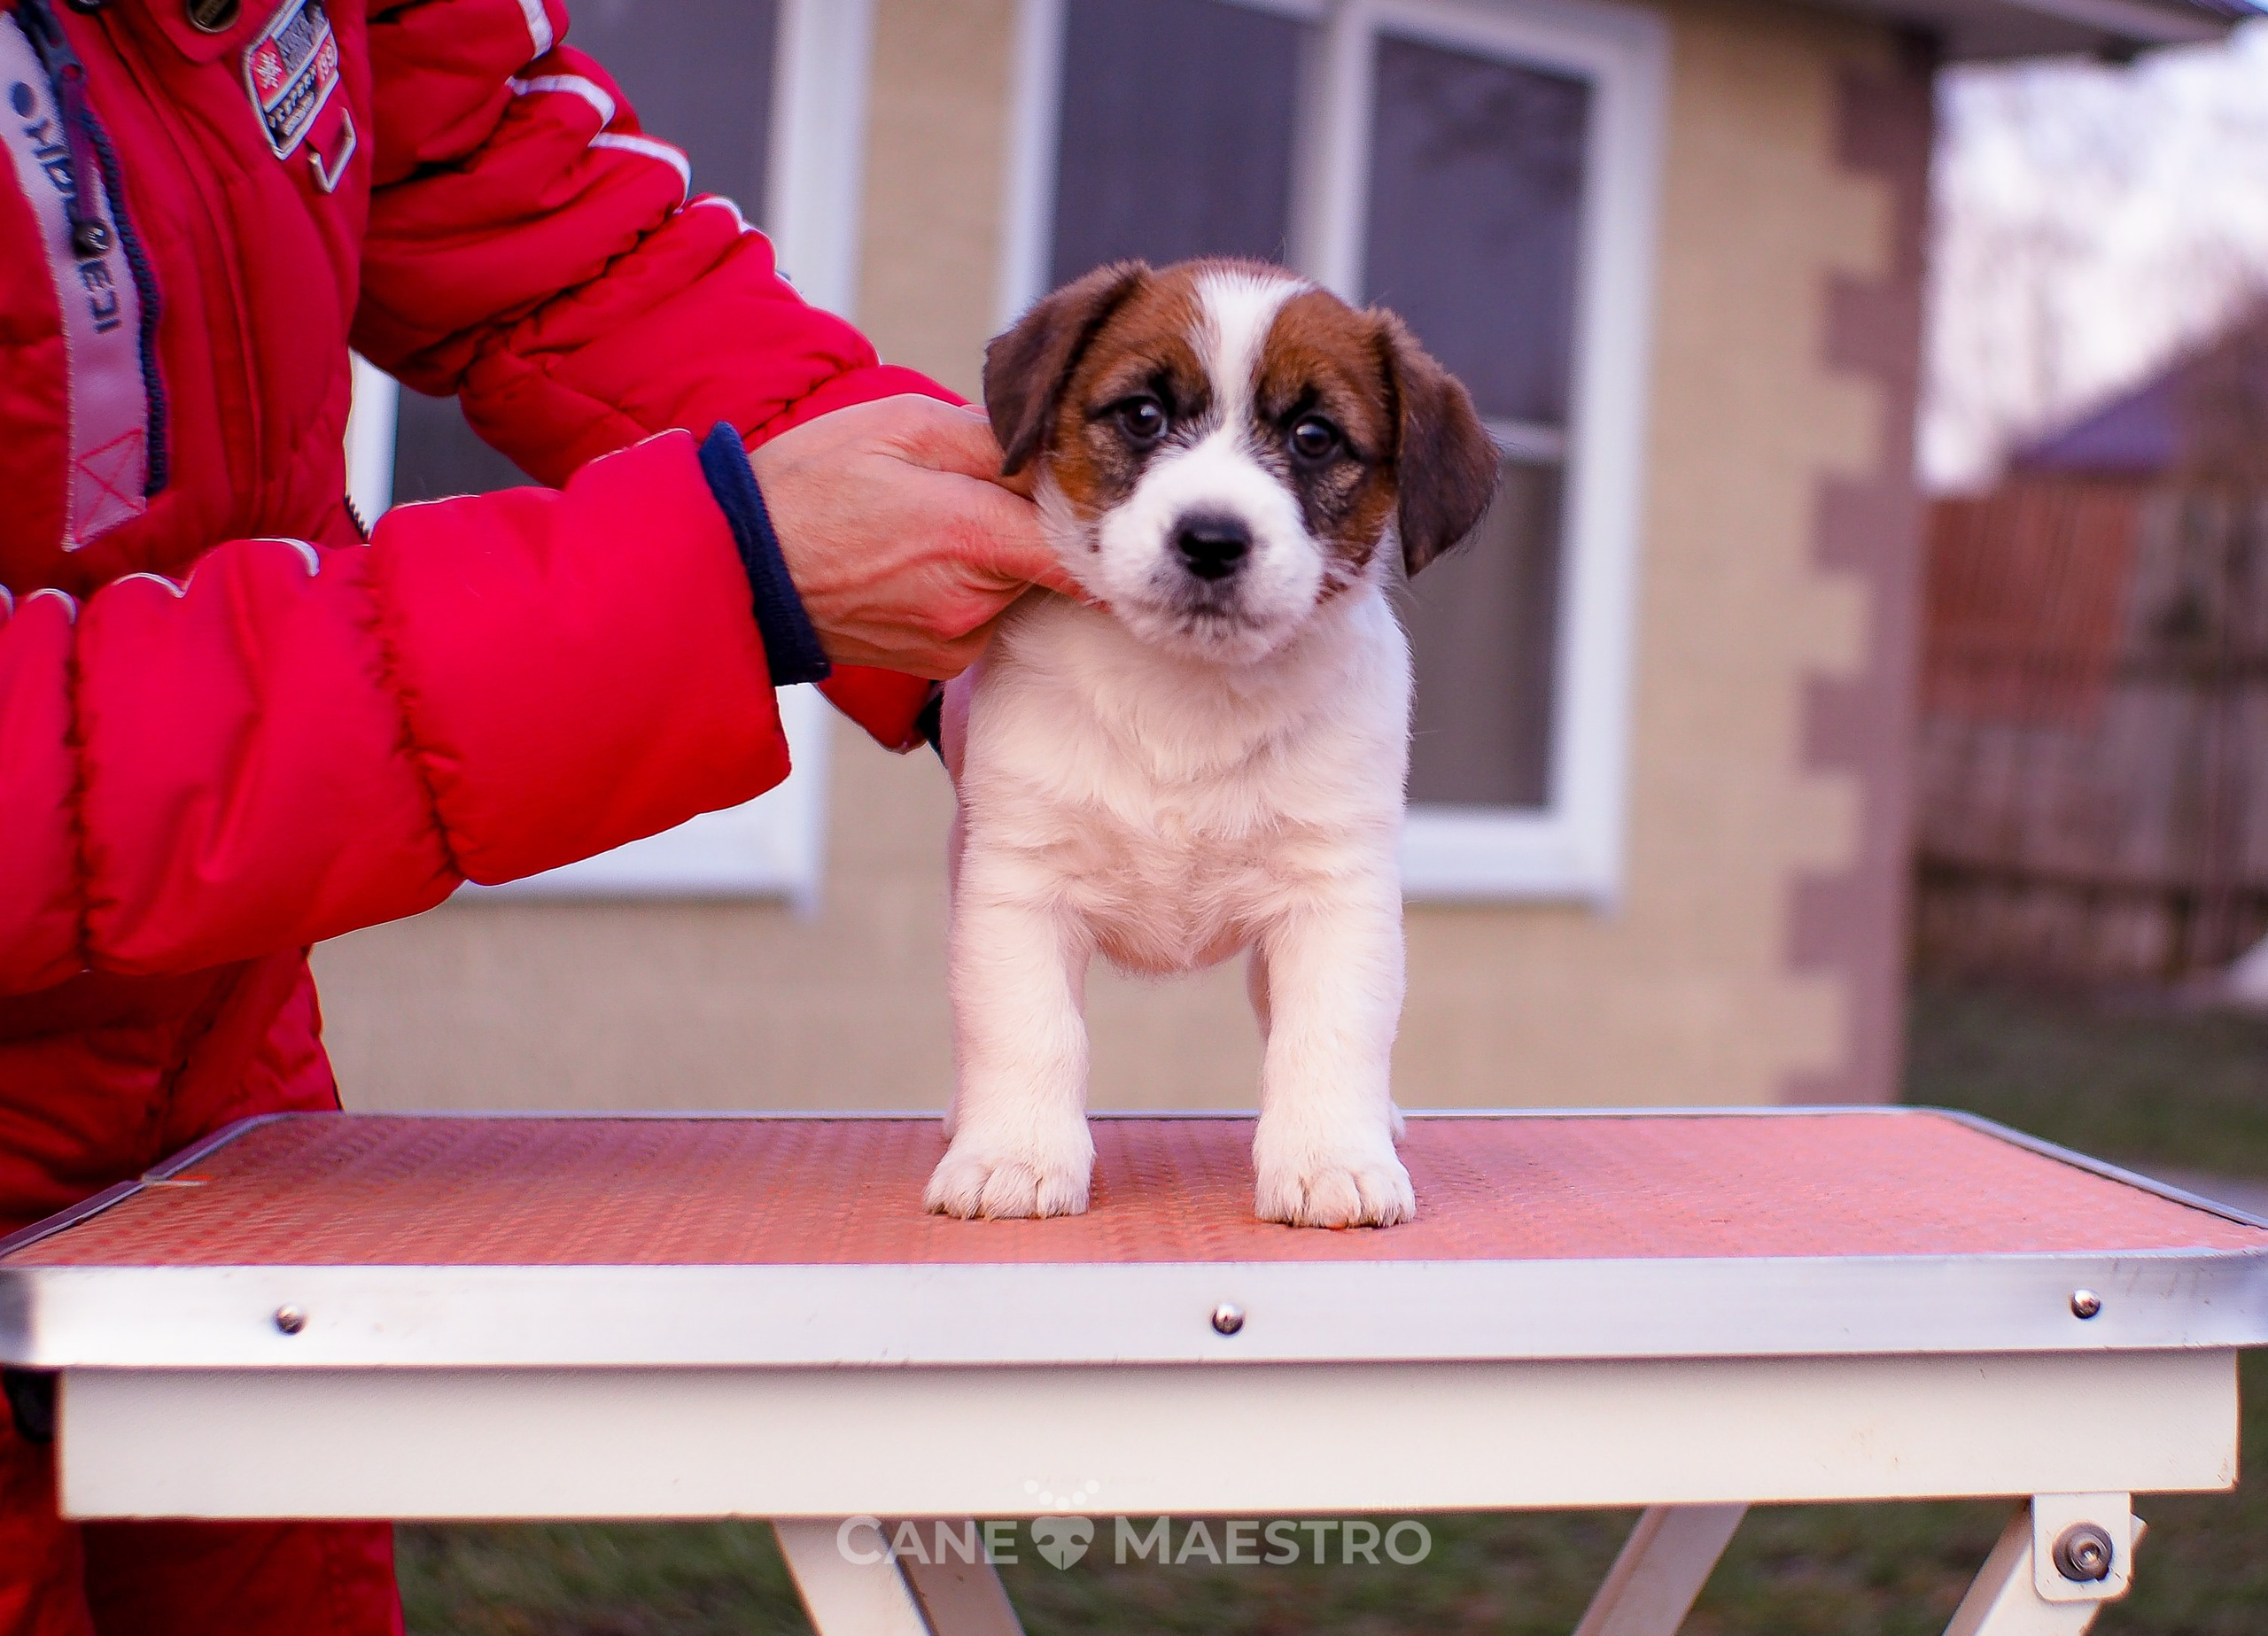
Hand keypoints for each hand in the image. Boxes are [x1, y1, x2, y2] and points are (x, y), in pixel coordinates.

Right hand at [749, 395, 1076, 677]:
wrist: (736, 571)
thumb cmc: (810, 486)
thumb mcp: (902, 424)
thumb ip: (991, 439)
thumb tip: (1051, 453)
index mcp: (971, 535)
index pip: (1080, 547)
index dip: (1095, 520)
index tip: (1100, 501)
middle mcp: (974, 602)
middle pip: (1047, 559)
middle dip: (1029, 521)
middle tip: (979, 489)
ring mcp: (957, 641)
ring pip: (1015, 588)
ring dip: (997, 556)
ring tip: (932, 526)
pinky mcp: (940, 665)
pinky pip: (983, 617)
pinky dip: (969, 589)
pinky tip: (916, 565)